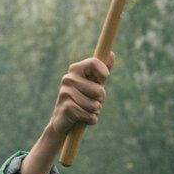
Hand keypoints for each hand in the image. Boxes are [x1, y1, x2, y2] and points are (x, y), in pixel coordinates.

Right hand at [20, 54, 113, 173]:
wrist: (62, 119)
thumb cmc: (82, 97)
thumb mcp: (93, 83)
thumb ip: (102, 69)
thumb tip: (111, 53)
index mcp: (76, 69)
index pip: (94, 63)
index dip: (103, 73)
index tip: (103, 81)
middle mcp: (68, 78)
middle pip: (99, 90)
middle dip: (100, 100)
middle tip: (91, 101)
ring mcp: (65, 93)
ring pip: (95, 105)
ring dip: (95, 111)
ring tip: (85, 110)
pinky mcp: (67, 108)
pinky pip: (89, 115)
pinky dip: (91, 120)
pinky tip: (82, 118)